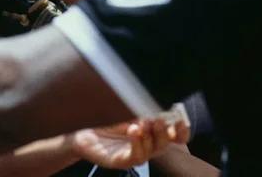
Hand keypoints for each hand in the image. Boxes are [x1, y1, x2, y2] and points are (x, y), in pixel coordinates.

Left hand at [71, 118, 189, 168]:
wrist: (79, 126)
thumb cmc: (104, 115)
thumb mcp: (126, 108)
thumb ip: (144, 107)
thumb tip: (161, 101)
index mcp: (151, 130)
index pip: (174, 135)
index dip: (181, 130)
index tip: (181, 120)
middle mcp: (146, 143)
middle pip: (166, 143)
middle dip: (164, 131)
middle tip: (158, 119)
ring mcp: (134, 153)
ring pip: (152, 151)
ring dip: (150, 136)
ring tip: (143, 122)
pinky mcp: (121, 161)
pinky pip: (135, 157)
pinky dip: (137, 144)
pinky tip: (133, 132)